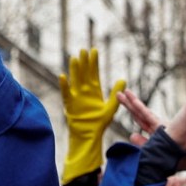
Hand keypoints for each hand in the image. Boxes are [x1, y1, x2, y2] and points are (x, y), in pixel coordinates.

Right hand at [59, 47, 123, 181]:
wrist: (90, 135)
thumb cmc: (100, 123)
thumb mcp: (110, 107)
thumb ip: (116, 94)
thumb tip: (123, 79)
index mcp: (94, 91)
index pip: (94, 73)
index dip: (94, 62)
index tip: (94, 50)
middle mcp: (84, 92)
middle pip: (83, 73)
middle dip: (84, 62)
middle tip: (84, 50)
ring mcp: (76, 97)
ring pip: (75, 80)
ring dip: (74, 69)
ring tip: (74, 58)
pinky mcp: (70, 105)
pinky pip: (66, 94)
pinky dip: (64, 86)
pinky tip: (62, 76)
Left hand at [116, 88, 163, 144]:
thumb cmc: (175, 154)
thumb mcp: (154, 148)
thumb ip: (143, 143)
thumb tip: (131, 135)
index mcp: (154, 128)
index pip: (139, 116)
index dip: (131, 107)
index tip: (122, 98)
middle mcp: (155, 124)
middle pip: (138, 112)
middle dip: (129, 102)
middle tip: (118, 93)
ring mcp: (158, 125)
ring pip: (141, 113)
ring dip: (132, 103)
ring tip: (124, 93)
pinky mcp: (160, 127)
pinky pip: (146, 117)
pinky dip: (139, 109)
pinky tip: (132, 102)